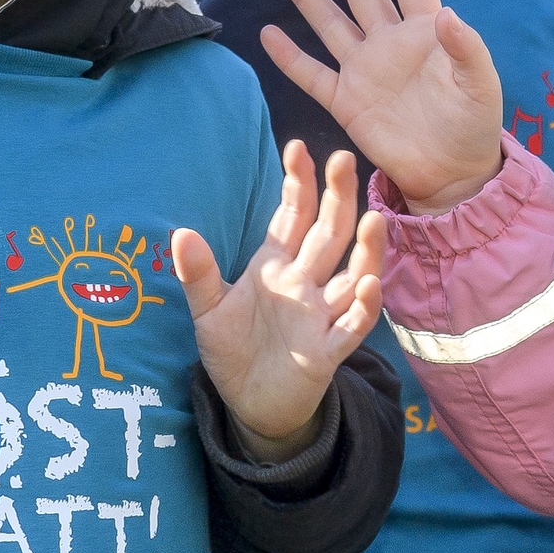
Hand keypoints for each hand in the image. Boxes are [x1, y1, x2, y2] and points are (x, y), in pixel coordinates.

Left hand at [177, 141, 387, 460]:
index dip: (298, 184)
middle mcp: (306, 284)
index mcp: (277, 267)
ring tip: (374, 220)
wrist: (250, 404)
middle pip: (330, 234)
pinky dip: (361, 307)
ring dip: (366, 249)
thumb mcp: (208, 311)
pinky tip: (366, 285)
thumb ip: (198, 274)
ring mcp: (321, 315)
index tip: (297, 148)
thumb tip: (179, 233)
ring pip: (352, 275)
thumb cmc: (233, 351)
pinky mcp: (327, 350)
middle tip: (343, 160)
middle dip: (338, 198)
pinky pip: (351, 326)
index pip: (293, 217)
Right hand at [259, 0, 505, 213]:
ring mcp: (365, 70)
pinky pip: (313, 75)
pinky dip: (290, 56)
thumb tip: (445, 12)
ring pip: (330, 24)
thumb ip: (466, 47)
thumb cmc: (474, 122)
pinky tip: (268, 32)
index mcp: (426, 31)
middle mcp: (390, 42)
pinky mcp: (346, 102)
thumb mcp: (480, 83)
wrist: (453, 171)